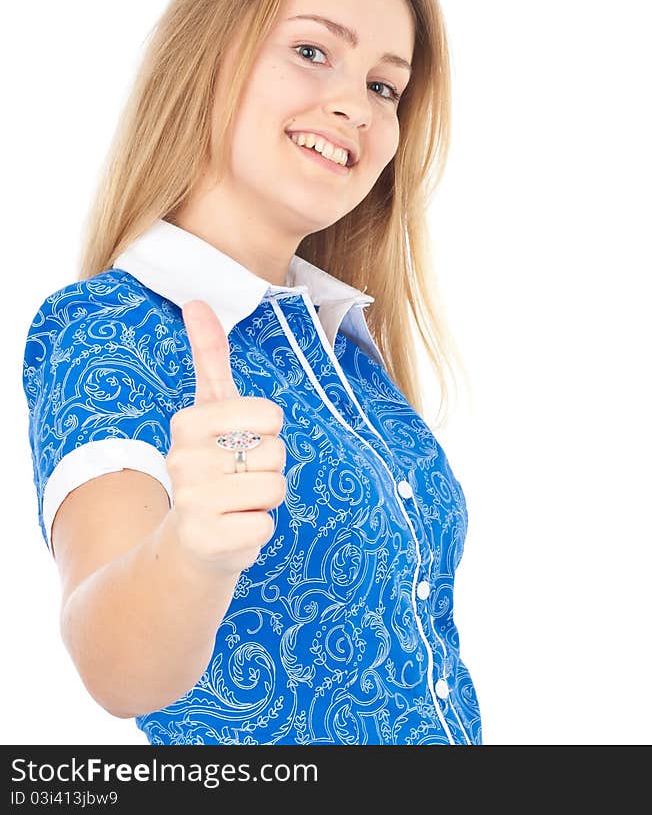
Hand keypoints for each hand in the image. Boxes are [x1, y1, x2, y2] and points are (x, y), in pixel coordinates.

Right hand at [165, 300, 286, 576]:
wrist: (193, 540)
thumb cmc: (213, 464)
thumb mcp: (211, 408)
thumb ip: (210, 356)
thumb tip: (198, 302)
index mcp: (188, 422)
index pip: (270, 414)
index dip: (268, 432)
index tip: (241, 443)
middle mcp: (182, 460)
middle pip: (276, 452)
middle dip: (269, 468)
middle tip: (240, 478)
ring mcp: (192, 502)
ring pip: (275, 488)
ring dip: (266, 498)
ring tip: (239, 502)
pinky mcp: (208, 540)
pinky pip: (266, 525)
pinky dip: (259, 529)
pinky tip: (234, 528)